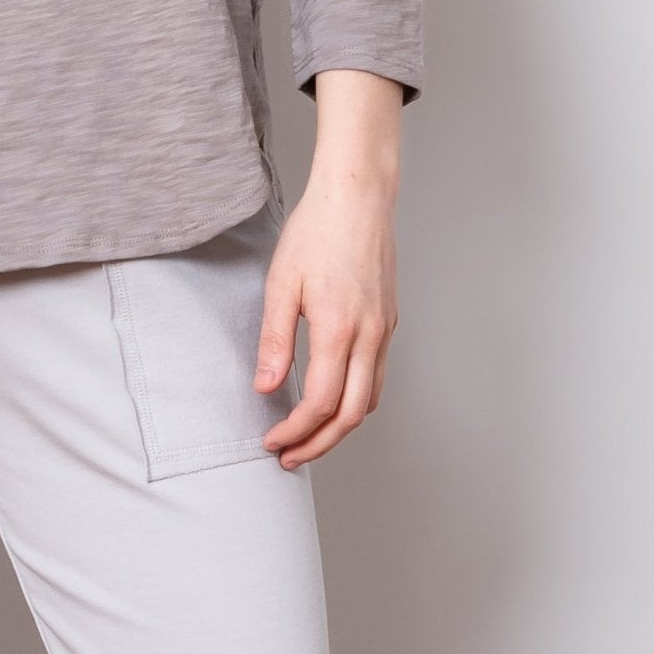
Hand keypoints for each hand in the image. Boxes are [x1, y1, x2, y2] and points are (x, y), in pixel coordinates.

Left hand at [252, 174, 398, 467]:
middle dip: (320, 444)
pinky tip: (335, 399)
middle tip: (290, 457)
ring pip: (370, 401)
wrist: (357, 197)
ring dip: (340, 428)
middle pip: (351, 416)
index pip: (319, 403)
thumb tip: (265, 387)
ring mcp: (384, 330)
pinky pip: (377, 377)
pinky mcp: (389, 321)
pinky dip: (357, 401)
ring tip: (309, 437)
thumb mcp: (282, 282)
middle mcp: (369, 337)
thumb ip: (274, 339)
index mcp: (338, 329)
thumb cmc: (317, 231)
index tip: (272, 440)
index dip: (294, 431)